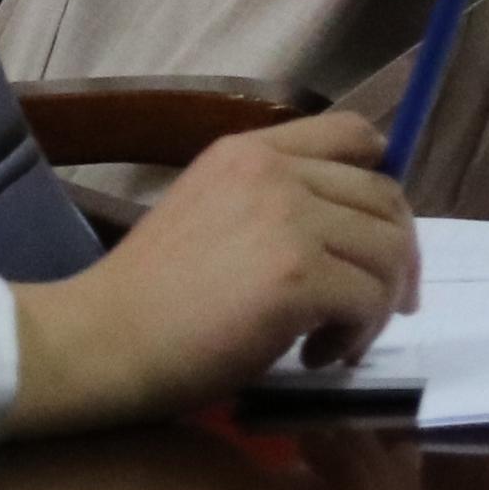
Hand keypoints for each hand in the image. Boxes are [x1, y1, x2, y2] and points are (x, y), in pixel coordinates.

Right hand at [0, 112, 418, 438]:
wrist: (93, 344)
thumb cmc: (143, 299)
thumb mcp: (209, 214)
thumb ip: (273, 204)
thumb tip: (350, 231)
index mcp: (250, 152)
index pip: (354, 133)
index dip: (382, 182)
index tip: (379, 233)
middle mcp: (276, 172)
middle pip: (384, 199)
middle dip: (396, 257)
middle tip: (376, 307)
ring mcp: (289, 220)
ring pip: (387, 251)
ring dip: (375, 304)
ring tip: (334, 341)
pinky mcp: (297, 275)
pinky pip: (368, 299)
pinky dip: (356, 334)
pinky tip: (317, 356)